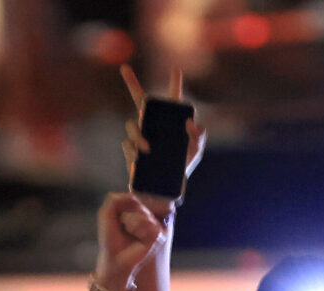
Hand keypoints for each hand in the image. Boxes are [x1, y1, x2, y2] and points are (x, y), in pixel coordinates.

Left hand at [94, 192, 167, 290]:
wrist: (114, 258)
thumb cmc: (110, 237)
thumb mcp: (108, 213)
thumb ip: (116, 199)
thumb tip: (134, 197)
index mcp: (139, 209)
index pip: (138, 196)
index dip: (128, 203)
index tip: (120, 218)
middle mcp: (150, 215)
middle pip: (139, 203)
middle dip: (126, 215)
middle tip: (124, 227)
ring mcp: (156, 225)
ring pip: (144, 214)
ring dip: (131, 223)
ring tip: (129, 233)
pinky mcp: (159, 236)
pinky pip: (149, 225)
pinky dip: (138, 230)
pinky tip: (137, 239)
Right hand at [120, 64, 205, 215]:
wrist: (163, 189)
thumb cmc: (181, 169)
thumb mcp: (195, 152)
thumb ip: (199, 136)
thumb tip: (190, 121)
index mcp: (170, 122)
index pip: (172, 99)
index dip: (175, 83)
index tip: (176, 69)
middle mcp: (153, 125)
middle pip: (140, 100)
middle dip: (131, 82)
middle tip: (124, 67)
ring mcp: (140, 136)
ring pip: (132, 125)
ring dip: (138, 135)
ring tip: (147, 150)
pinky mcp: (130, 150)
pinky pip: (127, 144)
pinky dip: (134, 151)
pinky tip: (140, 159)